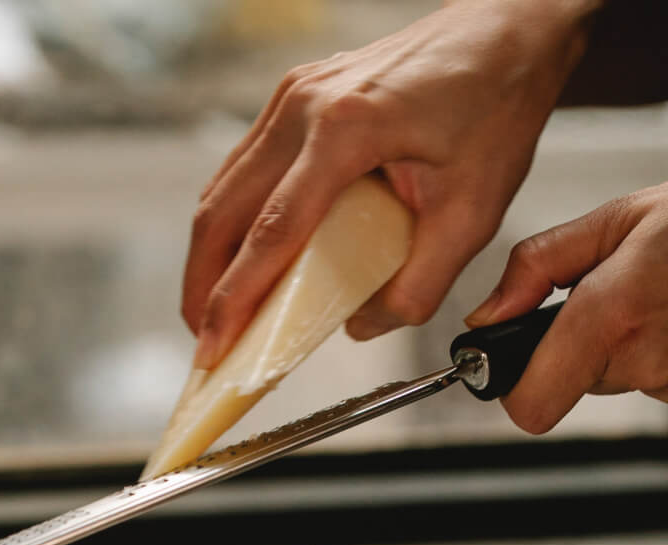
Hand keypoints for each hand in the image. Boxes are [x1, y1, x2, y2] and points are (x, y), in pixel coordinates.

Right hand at [182, 0, 595, 368]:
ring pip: (222, 190)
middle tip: (204, 344)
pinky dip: (232, 223)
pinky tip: (239, 261)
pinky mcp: (293, 98)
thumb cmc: (495, 106)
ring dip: (210, 258)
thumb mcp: (473, 213)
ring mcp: (291, 97)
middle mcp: (304, 106)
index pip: (271, 233)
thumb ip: (419, 283)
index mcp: (346, 131)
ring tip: (215, 313)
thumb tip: (362, 327)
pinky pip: (242, 169)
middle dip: (203, 287)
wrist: (504, 32)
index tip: (214, 349)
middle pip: (221, 212)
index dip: (235, 299)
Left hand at [465, 183, 667, 430]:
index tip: (521, 363)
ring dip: (629, 347)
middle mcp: (644, 358)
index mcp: (610, 315)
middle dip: (583, 348)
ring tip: (662, 299)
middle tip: (621, 299)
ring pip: (621, 381)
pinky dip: (662, 352)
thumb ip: (539, 267)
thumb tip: (485, 316)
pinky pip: (658, 381)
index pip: (532, 406)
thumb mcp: (620, 219)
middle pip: (574, 386)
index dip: (519, 389)